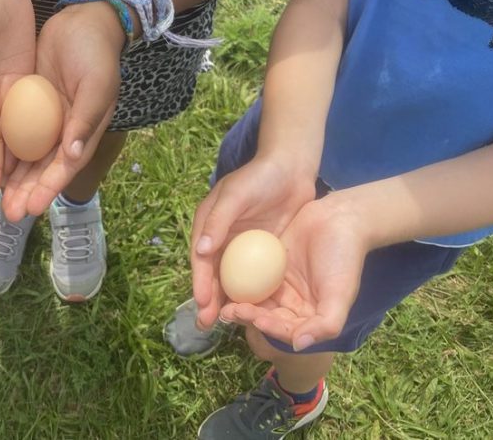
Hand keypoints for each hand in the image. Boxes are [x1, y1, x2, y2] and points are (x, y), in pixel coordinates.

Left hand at [0, 1, 122, 221]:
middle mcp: (65, 129)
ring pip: (26, 154)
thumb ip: (84, 120)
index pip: (64, 166)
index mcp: (84, 129)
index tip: (30, 209)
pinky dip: (4, 149)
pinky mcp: (30, 101)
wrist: (84, 19)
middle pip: (42, 167)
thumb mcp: (95, 84)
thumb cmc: (96, 52)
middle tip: (5, 213)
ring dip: (11, 177)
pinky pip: (15, 130)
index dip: (47, 189)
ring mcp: (47, 116)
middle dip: (25, 191)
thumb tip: (73, 155)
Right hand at [190, 155, 317, 329]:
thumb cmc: (260, 178)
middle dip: (209, 299)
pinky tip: (254, 309)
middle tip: (207, 324)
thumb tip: (200, 250)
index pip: (201, 259)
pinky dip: (250, 292)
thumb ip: (218, 221)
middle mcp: (221, 238)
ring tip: (227, 324)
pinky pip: (253, 275)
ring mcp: (242, 246)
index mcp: (208, 225)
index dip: (200, 282)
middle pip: (213, 274)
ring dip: (228, 300)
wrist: (291, 168)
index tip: (202, 303)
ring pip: (232, 279)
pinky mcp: (262, 250)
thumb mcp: (236, 196)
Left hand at [219, 194, 369, 351]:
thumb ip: (325, 324)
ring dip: (240, 303)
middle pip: (268, 316)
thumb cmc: (344, 259)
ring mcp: (280, 285)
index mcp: (312, 316)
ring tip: (224, 303)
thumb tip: (299, 346)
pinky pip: (251, 277)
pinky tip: (225, 281)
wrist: (340, 218)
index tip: (257, 319)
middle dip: (249, 317)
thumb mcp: (341, 294)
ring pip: (256, 299)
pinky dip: (240, 281)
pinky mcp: (268, 265)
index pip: (288, 330)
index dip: (272, 328)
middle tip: (230, 312)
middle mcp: (294, 304)